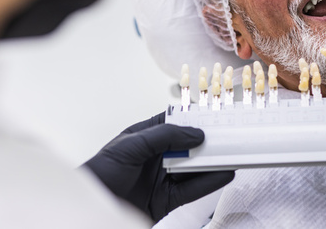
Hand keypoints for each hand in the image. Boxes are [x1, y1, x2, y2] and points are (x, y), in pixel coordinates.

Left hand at [83, 113, 234, 221]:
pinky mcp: (167, 200)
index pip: (174, 123)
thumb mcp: (130, 147)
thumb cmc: (100, 174)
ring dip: (214, 161)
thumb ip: (164, 136)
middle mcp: (156, 157)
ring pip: (195, 167)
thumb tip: (196, 134)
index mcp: (145, 138)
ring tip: (234, 152)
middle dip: (209, 140)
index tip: (215, 113)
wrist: (90, 211)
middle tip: (231, 133)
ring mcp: (163, 178)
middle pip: (189, 146)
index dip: (194, 117)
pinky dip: (211, 181)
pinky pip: (193, 189)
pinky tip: (225, 173)